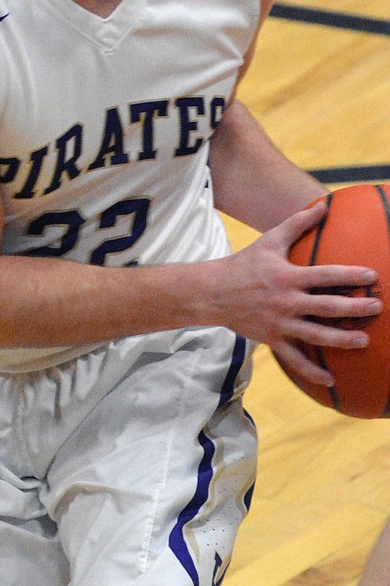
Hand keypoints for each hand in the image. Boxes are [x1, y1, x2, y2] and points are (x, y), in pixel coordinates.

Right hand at [214, 200, 380, 386]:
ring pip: (315, 335)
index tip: (372, 276)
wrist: (212, 292)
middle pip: (326, 307)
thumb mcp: (270, 240)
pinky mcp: (272, 339)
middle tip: (377, 307)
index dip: (349, 275)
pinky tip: (331, 379)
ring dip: (341, 339)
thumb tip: (324, 206)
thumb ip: (298, 223)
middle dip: (354, 308)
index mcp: (287, 277)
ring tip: (364, 341)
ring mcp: (279, 323)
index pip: (325, 275)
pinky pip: (294, 359)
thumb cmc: (244, 263)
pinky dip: (312, 371)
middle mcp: (286, 301)